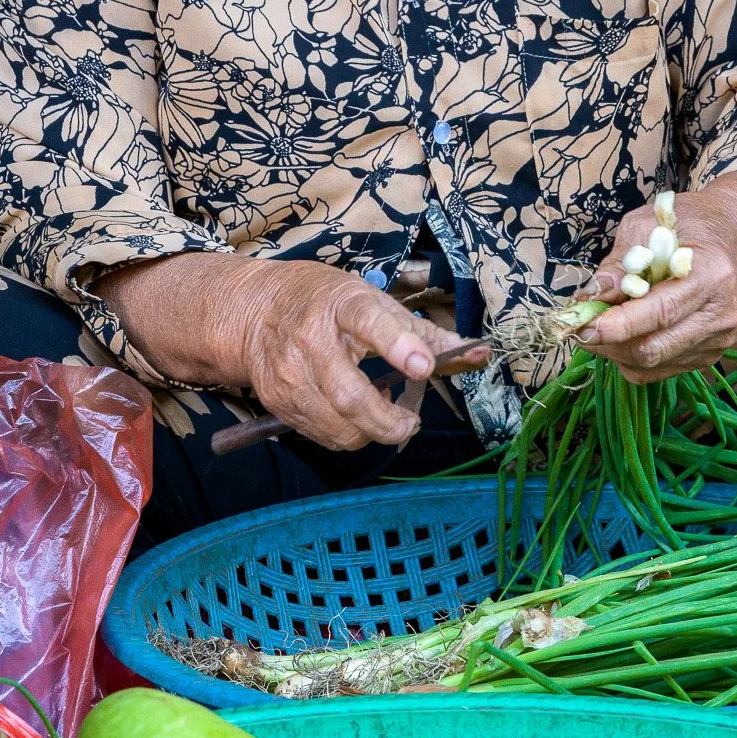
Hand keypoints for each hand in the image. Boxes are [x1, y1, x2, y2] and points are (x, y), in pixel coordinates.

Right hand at [100, 253, 487, 452]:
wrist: (255, 310)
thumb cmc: (328, 304)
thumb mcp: (375, 302)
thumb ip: (427, 333)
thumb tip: (481, 354)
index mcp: (342, 303)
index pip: (369, 321)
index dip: (398, 344)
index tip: (422, 366)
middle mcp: (310, 338)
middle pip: (349, 395)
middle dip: (387, 421)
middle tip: (410, 423)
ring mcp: (288, 373)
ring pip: (336, 424)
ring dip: (369, 432)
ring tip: (383, 416)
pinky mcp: (277, 400)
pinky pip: (320, 434)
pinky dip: (346, 435)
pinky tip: (354, 418)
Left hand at [576, 173, 736, 384]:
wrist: (735, 239)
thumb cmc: (690, 224)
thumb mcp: (649, 224)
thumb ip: (621, 261)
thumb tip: (591, 295)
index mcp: (711, 275)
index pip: (661, 312)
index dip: (619, 324)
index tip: (583, 326)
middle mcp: (719, 315)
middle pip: (654, 348)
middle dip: (609, 343)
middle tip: (579, 327)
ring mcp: (718, 340)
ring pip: (652, 364)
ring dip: (615, 351)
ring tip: (600, 327)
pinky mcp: (710, 355)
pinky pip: (659, 371)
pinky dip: (630, 358)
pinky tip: (624, 336)